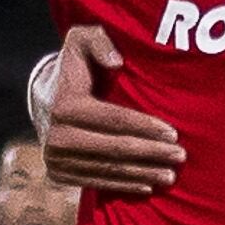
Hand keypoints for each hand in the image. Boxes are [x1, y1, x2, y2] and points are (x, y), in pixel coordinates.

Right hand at [41, 24, 182, 197]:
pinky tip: (146, 185)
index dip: (146, 127)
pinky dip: (122, 185)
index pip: (114, 119)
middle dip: (151, 153)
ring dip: (142, 174)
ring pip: (108, 169)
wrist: (43, 99)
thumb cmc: (74, 67)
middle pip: (115, 148)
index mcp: (65, 106)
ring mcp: (56, 159)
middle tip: (180, 156)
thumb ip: (99, 41)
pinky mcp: (58, 175)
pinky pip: (96, 182)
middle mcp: (57, 137)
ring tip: (170, 175)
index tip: (173, 133)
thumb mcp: (82, 40)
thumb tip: (116, 62)